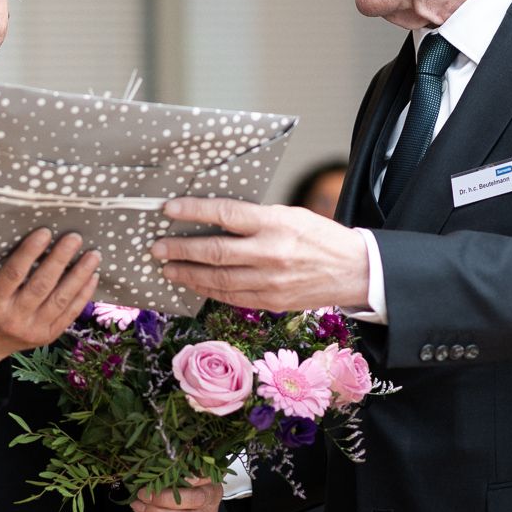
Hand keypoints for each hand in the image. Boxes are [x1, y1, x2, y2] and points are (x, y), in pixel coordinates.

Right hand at [0, 229, 100, 378]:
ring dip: (79, 275)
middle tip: (75, 238)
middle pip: (42, 285)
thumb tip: (27, 241)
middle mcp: (14, 318)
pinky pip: (70, 314)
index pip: (14, 273)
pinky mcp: (48, 336)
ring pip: (61, 299)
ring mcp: (33, 330)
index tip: (45, 232)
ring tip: (93, 255)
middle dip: (61, 259)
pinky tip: (92, 276)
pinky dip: (83, 294)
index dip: (30, 252)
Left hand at [152, 198, 368, 311]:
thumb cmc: (320, 237)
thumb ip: (255, 219)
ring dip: (187, 274)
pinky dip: (209, 290)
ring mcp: (270, 282)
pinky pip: (231, 297)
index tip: (168, 209)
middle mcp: (271, 253)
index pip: (225, 214)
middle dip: (180, 249)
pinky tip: (195, 284)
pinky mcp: (271, 302)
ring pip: (218, 279)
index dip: (192, 211)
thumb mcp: (290, 215)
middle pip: (214, 251)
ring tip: (168, 269)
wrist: (354, 271)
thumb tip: (214, 218)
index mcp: (275, 224)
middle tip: (157, 248)